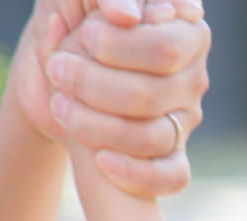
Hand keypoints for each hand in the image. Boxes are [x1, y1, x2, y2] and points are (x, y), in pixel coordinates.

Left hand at [9, 0, 209, 196]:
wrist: (54, 76)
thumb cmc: (70, 27)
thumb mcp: (77, 3)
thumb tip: (126, 15)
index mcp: (183, 30)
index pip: (164, 48)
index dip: (120, 48)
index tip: (86, 38)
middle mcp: (192, 75)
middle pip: (153, 93)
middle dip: (97, 84)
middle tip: (59, 70)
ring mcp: (186, 118)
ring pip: (154, 136)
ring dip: (98, 125)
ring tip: (62, 105)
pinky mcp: (174, 156)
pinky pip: (172, 176)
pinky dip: (135, 174)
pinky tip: (100, 161)